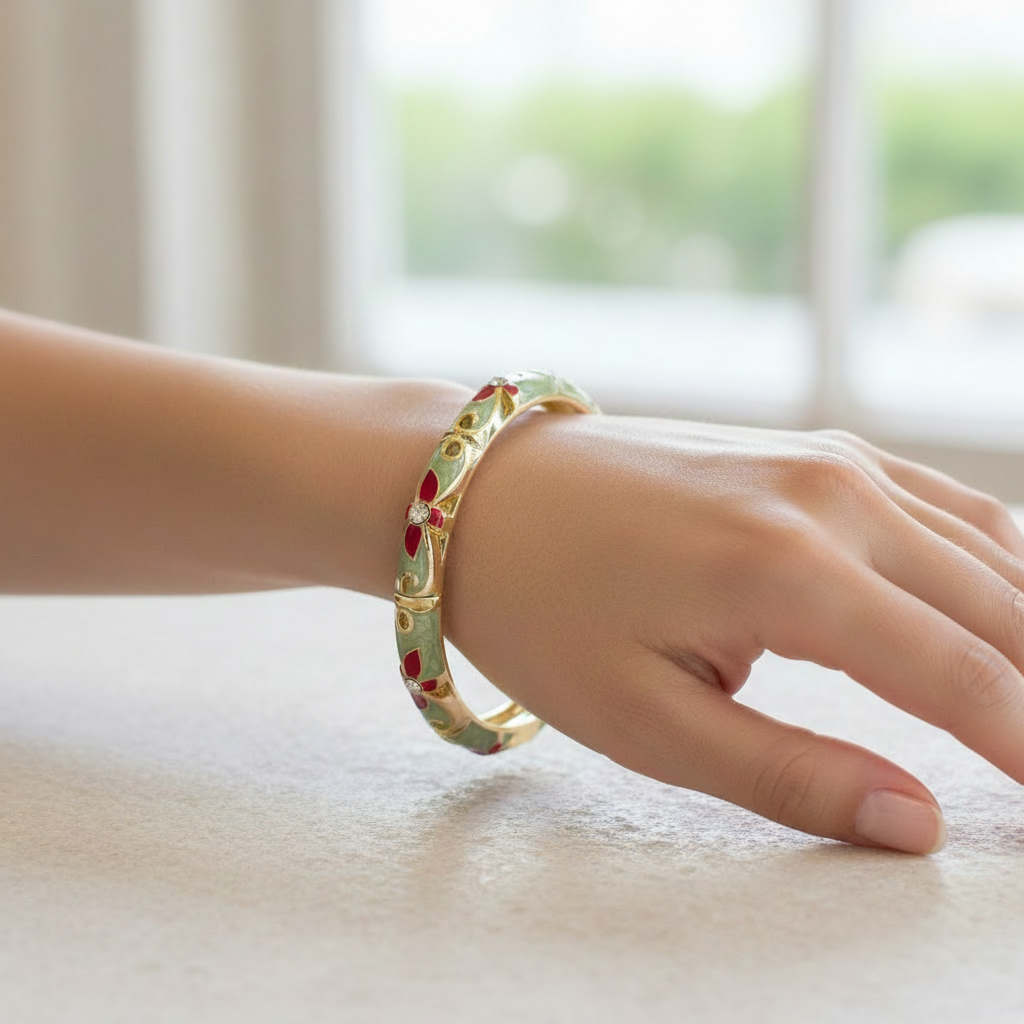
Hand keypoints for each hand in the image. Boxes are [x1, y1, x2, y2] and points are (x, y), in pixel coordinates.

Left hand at [444, 413, 1023, 853]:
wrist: (480, 493)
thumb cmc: (541, 606)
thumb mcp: (645, 721)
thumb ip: (789, 775)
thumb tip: (916, 826)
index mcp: (787, 570)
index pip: (961, 676)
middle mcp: (830, 495)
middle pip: (998, 607)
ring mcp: (826, 457)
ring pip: (985, 547)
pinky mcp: (811, 448)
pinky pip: (939, 503)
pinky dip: (992, 563)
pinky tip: (1000, 607)